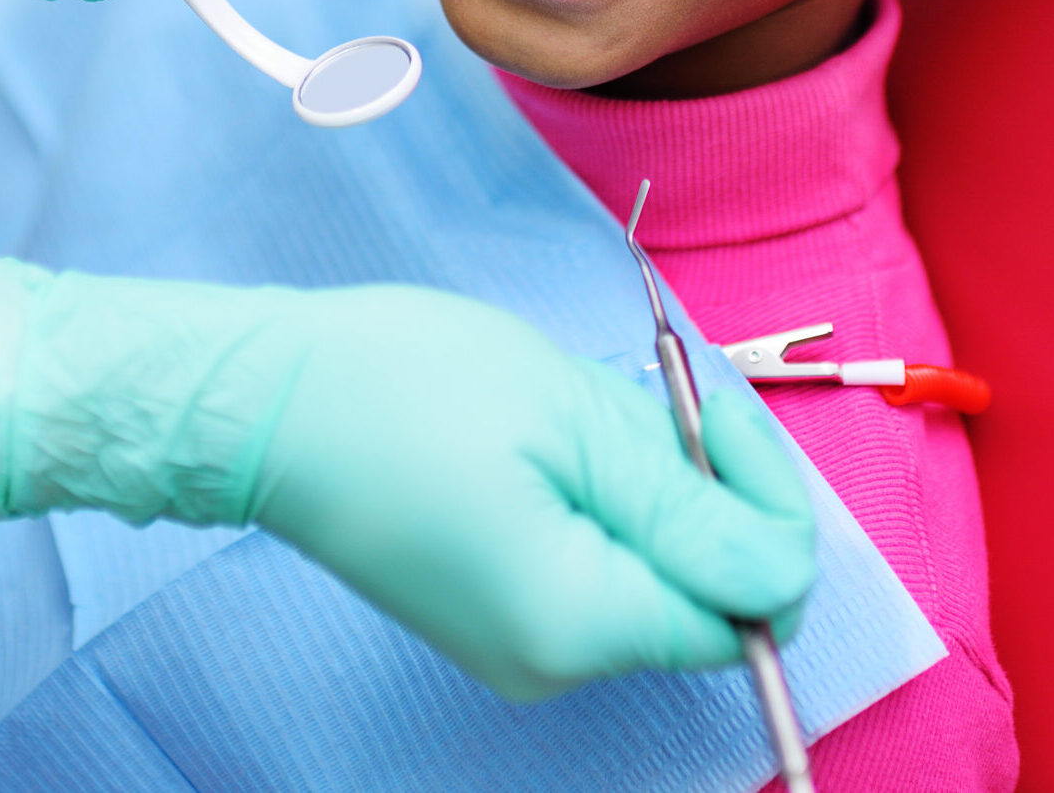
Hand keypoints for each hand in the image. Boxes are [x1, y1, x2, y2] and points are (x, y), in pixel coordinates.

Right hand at [0, 263, 816, 699]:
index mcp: (579, 625)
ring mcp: (523, 649)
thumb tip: (786, 574)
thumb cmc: (408, 386)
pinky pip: (602, 571)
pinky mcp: (498, 617)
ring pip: (657, 577)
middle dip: (710, 487)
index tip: (707, 405)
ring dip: (656, 488)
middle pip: (708, 594)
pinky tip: (557, 439)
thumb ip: (688, 506)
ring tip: (584, 411)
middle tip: (654, 392)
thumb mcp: (570, 419)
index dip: (762, 500)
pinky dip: (611, 504)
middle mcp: (557, 667)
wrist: (267, 401)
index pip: (753, 603)